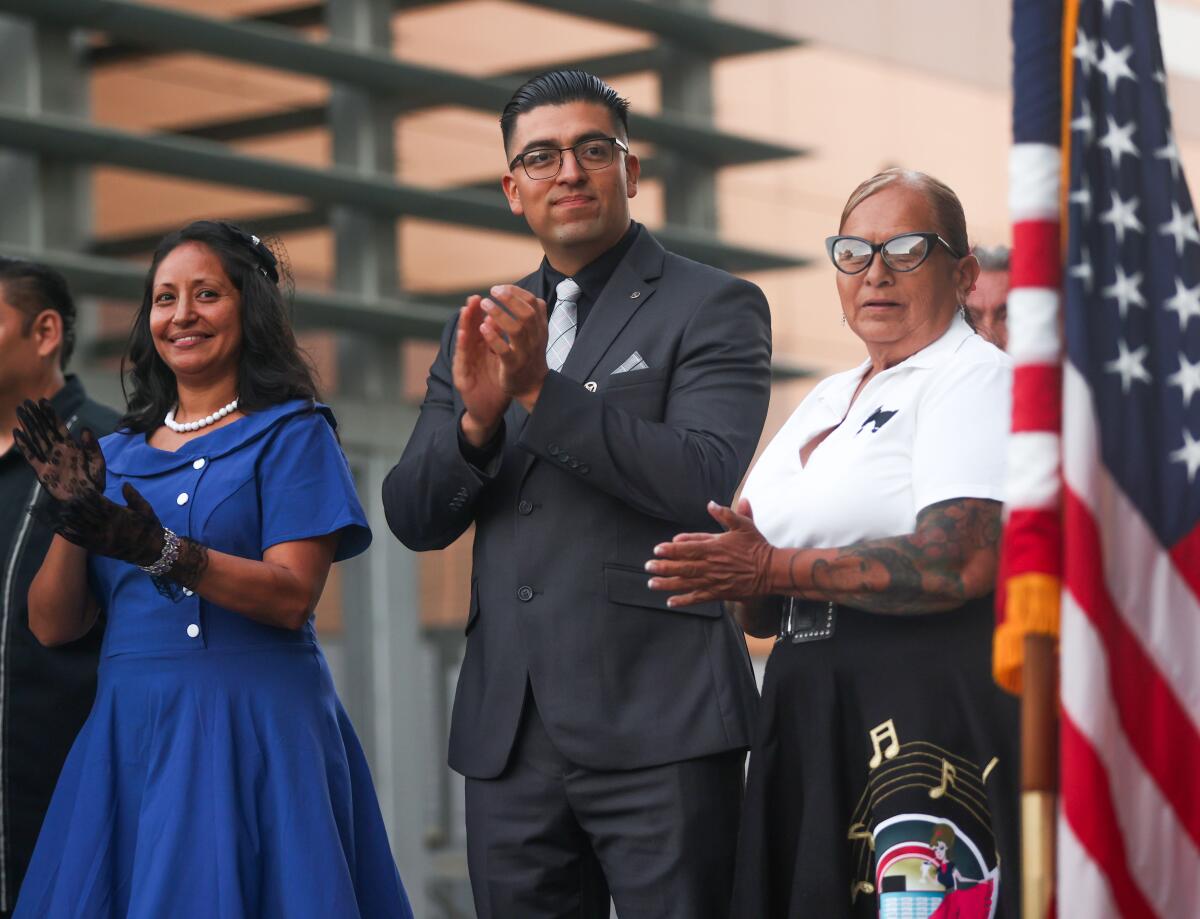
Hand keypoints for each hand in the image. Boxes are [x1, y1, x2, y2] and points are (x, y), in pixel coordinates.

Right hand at [13, 399, 104, 501]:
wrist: (87, 501)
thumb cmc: (94, 482)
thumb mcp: (97, 462)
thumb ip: (91, 446)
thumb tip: (84, 429)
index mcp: (72, 447)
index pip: (58, 426)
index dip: (50, 414)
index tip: (43, 401)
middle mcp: (58, 451)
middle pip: (44, 430)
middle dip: (35, 416)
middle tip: (26, 402)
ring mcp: (49, 460)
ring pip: (36, 439)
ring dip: (28, 425)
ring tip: (20, 412)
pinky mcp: (42, 471)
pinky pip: (31, 456)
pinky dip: (24, 445)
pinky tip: (18, 434)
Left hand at [55, 483, 163, 568]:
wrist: (151, 551)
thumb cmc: (149, 528)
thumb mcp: (146, 509)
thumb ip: (134, 497)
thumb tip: (124, 484)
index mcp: (119, 515)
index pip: (100, 503)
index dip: (89, 495)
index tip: (79, 488)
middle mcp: (108, 526)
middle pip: (88, 513)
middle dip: (76, 505)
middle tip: (64, 497)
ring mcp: (102, 538)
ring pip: (82, 526)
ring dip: (70, 518)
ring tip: (59, 510)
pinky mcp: (99, 547)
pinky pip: (81, 541)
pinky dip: (70, 534)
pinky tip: (60, 528)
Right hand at [454, 295, 509, 444]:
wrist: (488, 411)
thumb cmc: (496, 383)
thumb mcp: (501, 360)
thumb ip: (500, 342)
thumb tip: (504, 322)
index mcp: (481, 349)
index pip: (481, 326)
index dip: (483, 311)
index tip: (488, 295)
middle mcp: (472, 355)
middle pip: (470, 329)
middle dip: (472, 312)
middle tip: (475, 297)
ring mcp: (466, 365)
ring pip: (464, 341)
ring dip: (464, 324)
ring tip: (466, 309)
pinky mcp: (462, 378)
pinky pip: (462, 359)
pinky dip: (463, 345)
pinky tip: (464, 333)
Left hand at [478, 285, 548, 410]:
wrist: (533, 386)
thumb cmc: (531, 356)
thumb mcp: (537, 334)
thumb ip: (532, 316)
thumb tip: (522, 295)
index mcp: (540, 328)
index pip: (533, 302)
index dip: (516, 291)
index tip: (500, 288)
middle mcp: (535, 338)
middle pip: (527, 313)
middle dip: (509, 298)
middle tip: (492, 291)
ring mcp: (525, 353)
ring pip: (516, 329)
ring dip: (499, 314)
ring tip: (485, 304)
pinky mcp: (513, 366)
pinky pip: (504, 350)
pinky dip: (493, 337)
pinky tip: (482, 327)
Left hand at [645, 499, 774, 606]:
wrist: (771, 571)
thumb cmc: (756, 547)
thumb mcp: (743, 525)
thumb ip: (725, 514)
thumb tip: (711, 504)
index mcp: (715, 547)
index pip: (688, 548)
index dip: (671, 549)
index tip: (657, 549)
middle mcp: (712, 565)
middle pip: (683, 567)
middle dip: (663, 567)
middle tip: (648, 567)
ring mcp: (714, 580)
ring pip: (687, 583)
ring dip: (668, 584)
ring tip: (652, 584)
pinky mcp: (719, 593)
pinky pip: (698, 598)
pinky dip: (684, 600)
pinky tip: (671, 601)